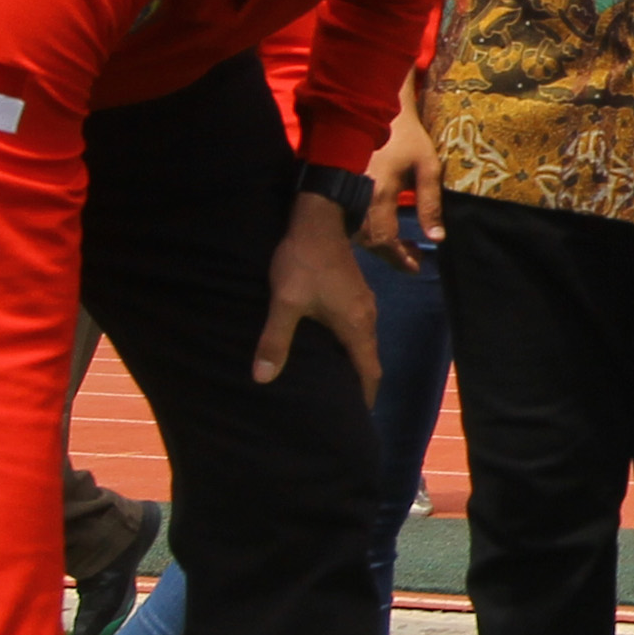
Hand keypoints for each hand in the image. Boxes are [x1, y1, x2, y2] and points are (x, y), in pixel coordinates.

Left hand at [252, 192, 383, 397]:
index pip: (370, 371)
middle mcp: (367, 316)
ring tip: (335, 377)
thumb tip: (263, 378)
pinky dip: (348, 342)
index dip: (366, 395)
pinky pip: (357, 325)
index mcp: (356, 326)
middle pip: (369, 358)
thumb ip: (275, 341)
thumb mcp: (285, 302)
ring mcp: (364, 301)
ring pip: (363, 341)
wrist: (318, 219)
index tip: (358, 415)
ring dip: (353, 360)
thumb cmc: (303, 263)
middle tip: (343, 402)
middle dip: (359, 382)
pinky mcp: (355, 289)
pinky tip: (329, 342)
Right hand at [360, 107, 441, 270]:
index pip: (385, 240)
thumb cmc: (405, 137)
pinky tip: (386, 231)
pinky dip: (369, 233)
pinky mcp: (342, 190)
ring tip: (404, 247)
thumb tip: (437, 239)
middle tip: (414, 259)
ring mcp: (347, 195)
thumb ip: (430, 204)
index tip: (416, 267)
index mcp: (379, 194)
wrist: (372, 110)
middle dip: (392, 256)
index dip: (400, 259)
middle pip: (370, 242)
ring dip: (381, 246)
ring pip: (358, 234)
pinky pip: (351, 222)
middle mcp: (358, 199)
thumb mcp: (427, 167)